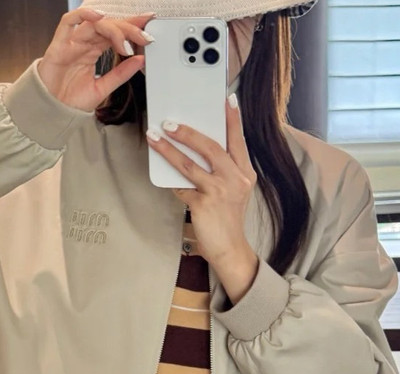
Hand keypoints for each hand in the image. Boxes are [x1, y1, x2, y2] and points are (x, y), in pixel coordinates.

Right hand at [38, 8, 155, 111]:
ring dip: (114, 28)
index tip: (149, 30)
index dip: (132, 29)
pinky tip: (99, 16)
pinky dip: (84, 14)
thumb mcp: (103, 88)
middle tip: (145, 35)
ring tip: (127, 40)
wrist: (53, 112)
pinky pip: (69, 21)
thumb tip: (140, 60)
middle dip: (129, 28)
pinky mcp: (59, 44)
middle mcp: (84, 42)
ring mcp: (72, 41)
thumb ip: (120, 74)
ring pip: (95, 23)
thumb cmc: (71, 101)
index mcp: (93, 50)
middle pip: (108, 25)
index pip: (115, 33)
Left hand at [145, 94, 259, 298]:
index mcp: (245, 172)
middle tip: (170, 121)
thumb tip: (195, 149)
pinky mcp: (203, 204)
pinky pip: (182, 187)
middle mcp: (235, 179)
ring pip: (190, 164)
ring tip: (155, 137)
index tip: (227, 99)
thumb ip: (221, 170)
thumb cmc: (228, 218)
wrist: (229, 248)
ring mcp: (220, 191)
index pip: (238, 140)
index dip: (233, 119)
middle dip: (188, 132)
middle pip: (210, 147)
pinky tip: (160, 169)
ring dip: (169, 149)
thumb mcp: (232, 191)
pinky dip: (171, 179)